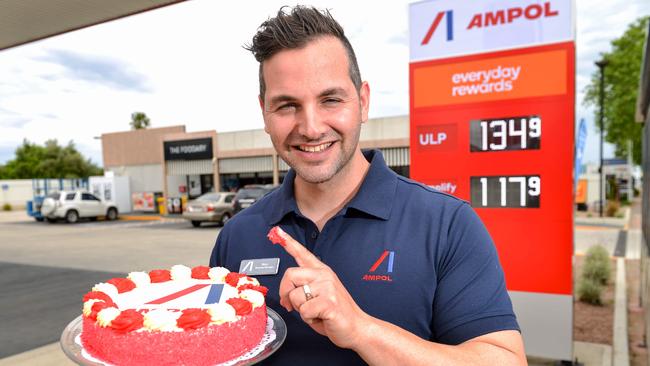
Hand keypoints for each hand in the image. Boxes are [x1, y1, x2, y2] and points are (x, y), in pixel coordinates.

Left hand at [274, 227, 371, 348]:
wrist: (356, 327)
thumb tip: (285, 295)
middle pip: (290, 275)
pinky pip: (304, 310)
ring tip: (315, 312)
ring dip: (301, 310)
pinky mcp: (328, 302)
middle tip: (293, 306)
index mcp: (321, 271)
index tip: (277, 231)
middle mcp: (324, 275)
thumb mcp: (317, 296)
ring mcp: (327, 287)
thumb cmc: (335, 314)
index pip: (302, 253)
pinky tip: (320, 317)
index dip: (288, 242)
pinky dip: (308, 319)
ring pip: (294, 296)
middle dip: (286, 294)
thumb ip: (302, 289)